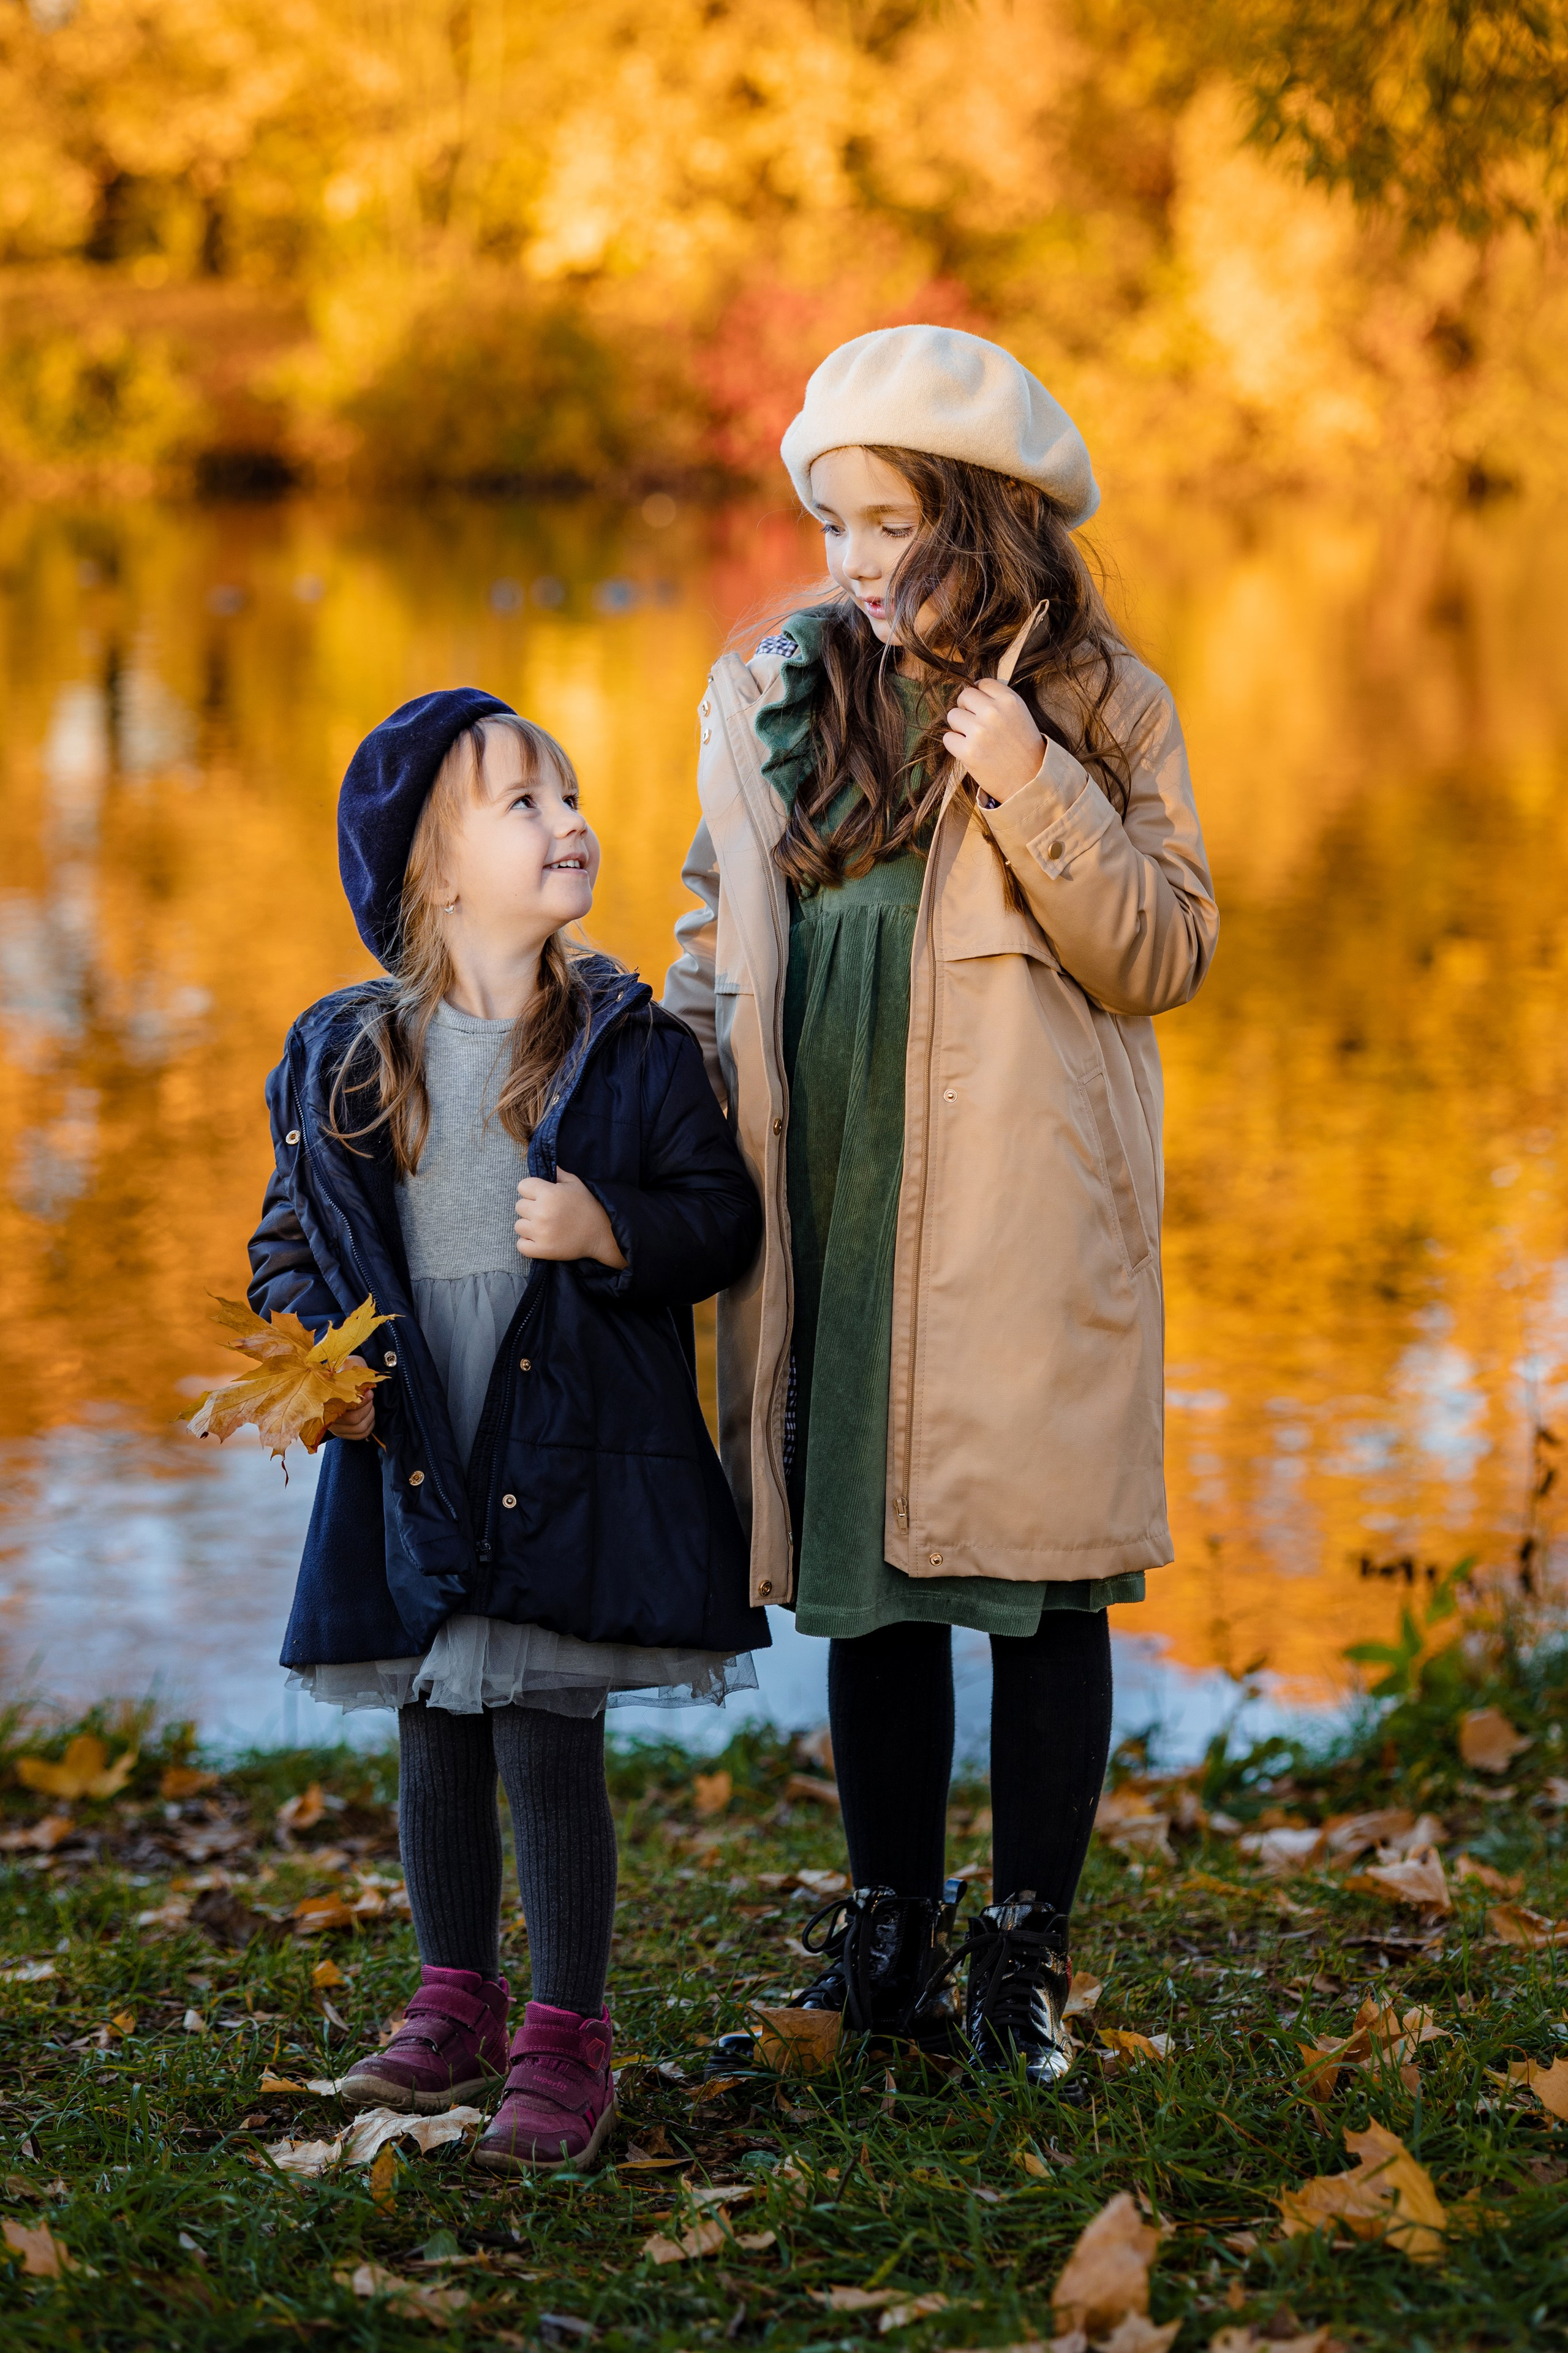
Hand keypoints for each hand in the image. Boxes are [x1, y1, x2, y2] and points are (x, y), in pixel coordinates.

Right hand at [327, 1357, 376, 1440]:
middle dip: (367, 1407)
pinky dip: (369, 1425)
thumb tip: (364, 1386)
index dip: (361, 1401)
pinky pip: (360, 1435)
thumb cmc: (343, 1371)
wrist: (337, 1376)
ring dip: (370, 1416)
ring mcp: (334, 1427)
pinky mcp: (341, 1433)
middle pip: (354, 1420)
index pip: (344, 1407)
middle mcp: (326, 1417)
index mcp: (324, 1399)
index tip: (369, 1392)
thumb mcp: (347, 1367)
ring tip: (370, 1405)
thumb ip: (352, 1373)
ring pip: (359, 1428)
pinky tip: (369, 1415)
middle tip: (370, 1396)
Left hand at [515, 1168, 627, 1268]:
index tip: (542, 1196)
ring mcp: (540, 1233)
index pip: (522, 1186)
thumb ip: (557, 1174)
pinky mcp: (542, 1250)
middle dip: (531, 1208)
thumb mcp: (575, 1184)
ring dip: (529, 1226)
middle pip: (519, 1206)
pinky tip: (540, 1239)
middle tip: (546, 1212)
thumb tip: (546, 1166)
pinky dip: (527, 1243)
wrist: (602, 1234)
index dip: (531, 1190)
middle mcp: (542, 1212)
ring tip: (545, 1226)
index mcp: (549, 1193)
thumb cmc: (588, 1206)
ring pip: (519, 1225)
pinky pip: (521, 1245)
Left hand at [941, 678, 1045, 803]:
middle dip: (966, 709)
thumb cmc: (1024, 749)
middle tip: (974, 724)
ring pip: (953, 716)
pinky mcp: (968, 751)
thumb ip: (1000, 700)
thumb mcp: (1020, 715)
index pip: (982, 683)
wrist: (1029, 781)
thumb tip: (974, 689)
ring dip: (959, 727)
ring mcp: (979, 732)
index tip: (980, 707)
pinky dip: (954, 744)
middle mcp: (994, 712)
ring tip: (974, 739)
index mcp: (1009, 701)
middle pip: (964, 696)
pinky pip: (948, 738)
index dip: (978, 695)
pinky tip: (968, 751)